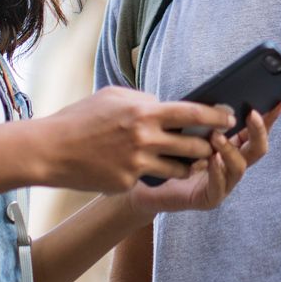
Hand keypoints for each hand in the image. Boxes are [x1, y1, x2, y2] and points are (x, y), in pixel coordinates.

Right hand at [35, 86, 231, 193]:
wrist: (51, 149)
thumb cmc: (82, 118)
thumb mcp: (113, 97)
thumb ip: (143, 100)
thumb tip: (164, 104)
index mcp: (143, 112)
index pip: (192, 114)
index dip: (216, 116)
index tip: (229, 117)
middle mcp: (145, 139)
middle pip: (193, 146)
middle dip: (208, 146)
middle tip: (215, 144)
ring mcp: (137, 164)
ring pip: (178, 168)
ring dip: (187, 165)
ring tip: (189, 161)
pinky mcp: (127, 183)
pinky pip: (151, 178)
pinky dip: (152, 174)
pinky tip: (145, 169)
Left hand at [129, 104, 279, 215]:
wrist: (148, 186)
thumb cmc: (169, 155)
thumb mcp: (187, 132)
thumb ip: (203, 120)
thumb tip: (216, 98)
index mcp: (231, 147)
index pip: (254, 132)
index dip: (268, 120)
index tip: (277, 104)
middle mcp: (232, 165)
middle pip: (257, 150)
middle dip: (258, 131)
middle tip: (251, 114)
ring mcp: (224, 183)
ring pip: (239, 167)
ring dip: (230, 149)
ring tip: (217, 136)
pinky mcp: (210, 199)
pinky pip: (220, 186)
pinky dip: (217, 171)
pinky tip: (211, 160)